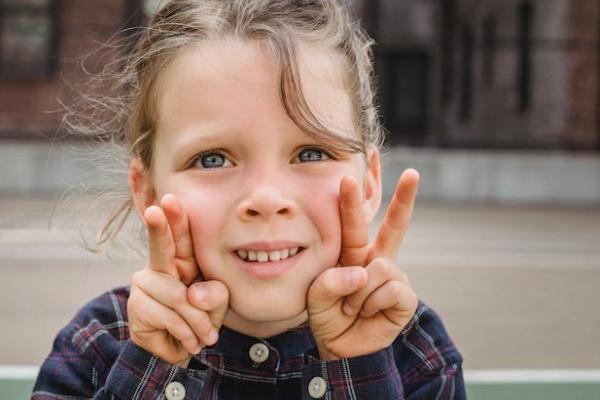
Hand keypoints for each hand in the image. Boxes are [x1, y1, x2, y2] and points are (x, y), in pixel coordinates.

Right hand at [127, 194, 228, 365]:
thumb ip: (215, 295)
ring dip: (197, 321)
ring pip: (177, 296)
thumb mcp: (218, 305)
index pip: (180, 236)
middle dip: (159, 228)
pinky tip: (189, 341)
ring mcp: (145, 285)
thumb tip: (194, 293)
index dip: (175, 218)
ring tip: (203, 336)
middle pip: (159, 246)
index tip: (169, 200)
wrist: (182, 351)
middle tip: (155, 210)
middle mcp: (160, 267)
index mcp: (183, 260)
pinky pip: (169, 315)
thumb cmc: (201, 319)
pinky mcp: (137, 305)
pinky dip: (185, 332)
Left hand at [307, 169, 418, 359]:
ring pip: (380, 267)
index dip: (352, 200)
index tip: (348, 176)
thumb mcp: (316, 297)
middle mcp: (377, 260)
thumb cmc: (328, 316)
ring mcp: (394, 277)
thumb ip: (330, 282)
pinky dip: (372, 304)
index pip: (355, 223)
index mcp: (354, 254)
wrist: (342, 349)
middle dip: (404, 198)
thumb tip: (362, 272)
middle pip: (395, 226)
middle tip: (412, 173)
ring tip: (352, 308)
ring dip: (359, 293)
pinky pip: (389, 290)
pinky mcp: (405, 297)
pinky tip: (369, 314)